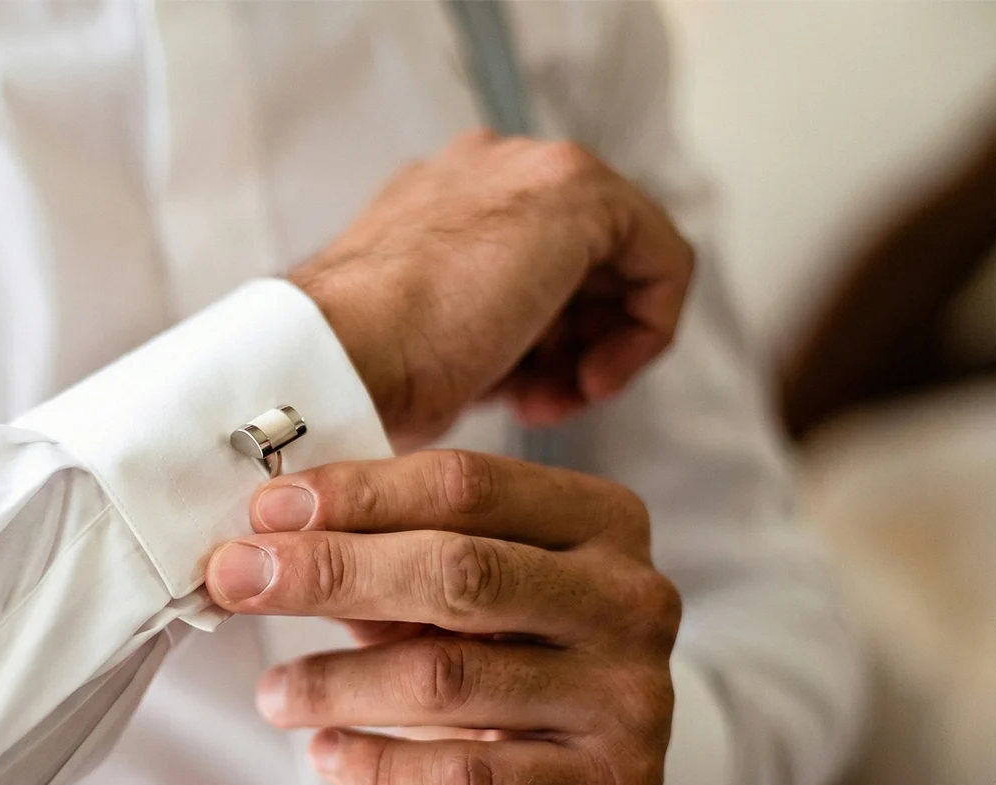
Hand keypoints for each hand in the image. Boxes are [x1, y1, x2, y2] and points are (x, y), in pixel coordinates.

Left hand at [204, 450, 680, 784]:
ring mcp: (630, 697)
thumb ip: (386, 555)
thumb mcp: (463, 591)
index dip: (353, 494)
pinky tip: (325, 753)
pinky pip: (469, 776)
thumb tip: (261, 539)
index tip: (261, 513)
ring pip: (451, 676)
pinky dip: (381, 765)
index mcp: (600, 520)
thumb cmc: (510, 659)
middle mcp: (630, 598)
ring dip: (337, 681)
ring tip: (271, 694)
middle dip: (331, 571)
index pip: (464, 485)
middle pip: (460, 570)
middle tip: (235, 581)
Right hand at [291, 130, 693, 442]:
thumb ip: (481, 331)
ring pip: (622, 262)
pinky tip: (592, 380)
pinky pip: (660, 260)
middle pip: (582, 261)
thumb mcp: (427, 347)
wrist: (335, 357)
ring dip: (603, 345)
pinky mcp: (575, 192)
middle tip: (543, 402)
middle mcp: (485, 169)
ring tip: (560, 400)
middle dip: (575, 343)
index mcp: (439, 199)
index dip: (542, 341)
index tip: (519, 397)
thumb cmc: (362, 371)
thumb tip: (522, 364)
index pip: (530, 264)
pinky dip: (645, 332)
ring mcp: (528, 170)